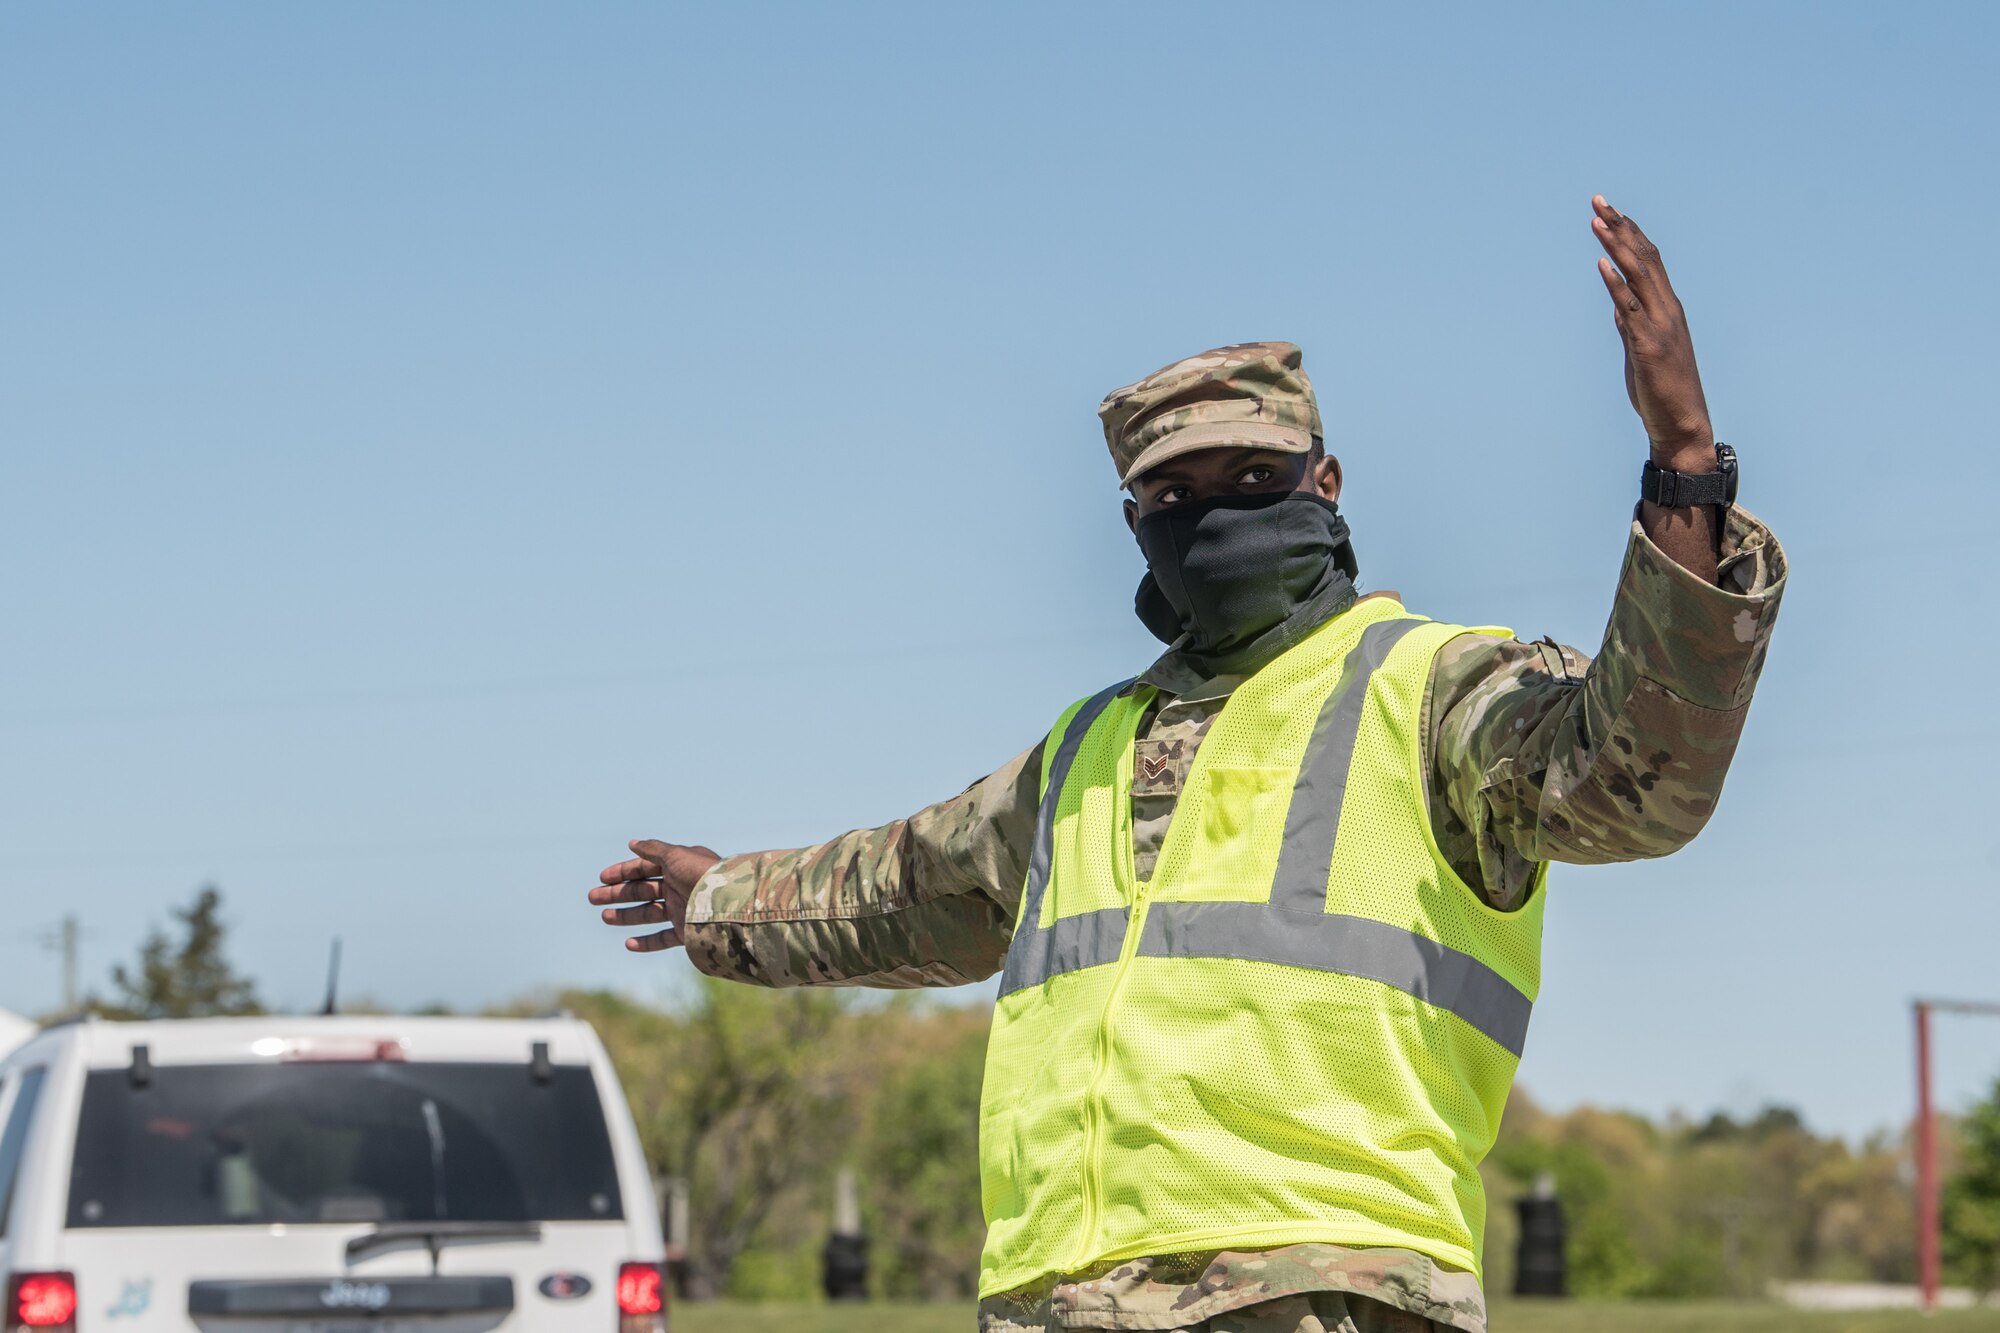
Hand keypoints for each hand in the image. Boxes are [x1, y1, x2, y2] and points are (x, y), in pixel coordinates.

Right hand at [588, 839, 722, 952]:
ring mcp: (682, 910)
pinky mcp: (686, 932)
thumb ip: (652, 850)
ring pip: (648, 913)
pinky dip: (646, 942)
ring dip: (626, 915)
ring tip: (604, 917)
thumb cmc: (701, 875)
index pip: (645, 867)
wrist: (727, 904)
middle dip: (618, 893)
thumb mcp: (675, 856)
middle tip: (592, 898)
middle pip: (642, 889)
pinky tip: (628, 943)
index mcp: (678, 866)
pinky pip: (663, 939)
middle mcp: (679, 887)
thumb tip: (632, 843)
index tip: (602, 878)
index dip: (623, 871)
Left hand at [1591, 195, 1713, 470]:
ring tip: (1598, 220)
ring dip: (1617, 246)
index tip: (1610, 210)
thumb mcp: (1642, 350)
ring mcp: (1659, 326)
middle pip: (1644, 258)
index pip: (1649, 260)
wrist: (1681, 423)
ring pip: (1638, 276)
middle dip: (1621, 227)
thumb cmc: (1661, 388)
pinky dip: (1616, 285)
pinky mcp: (1648, 345)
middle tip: (1599, 200)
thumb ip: (1630, 324)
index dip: (1630, 232)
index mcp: (1667, 308)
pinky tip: (1603, 264)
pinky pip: (1630, 309)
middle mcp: (1667, 310)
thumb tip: (1617, 304)